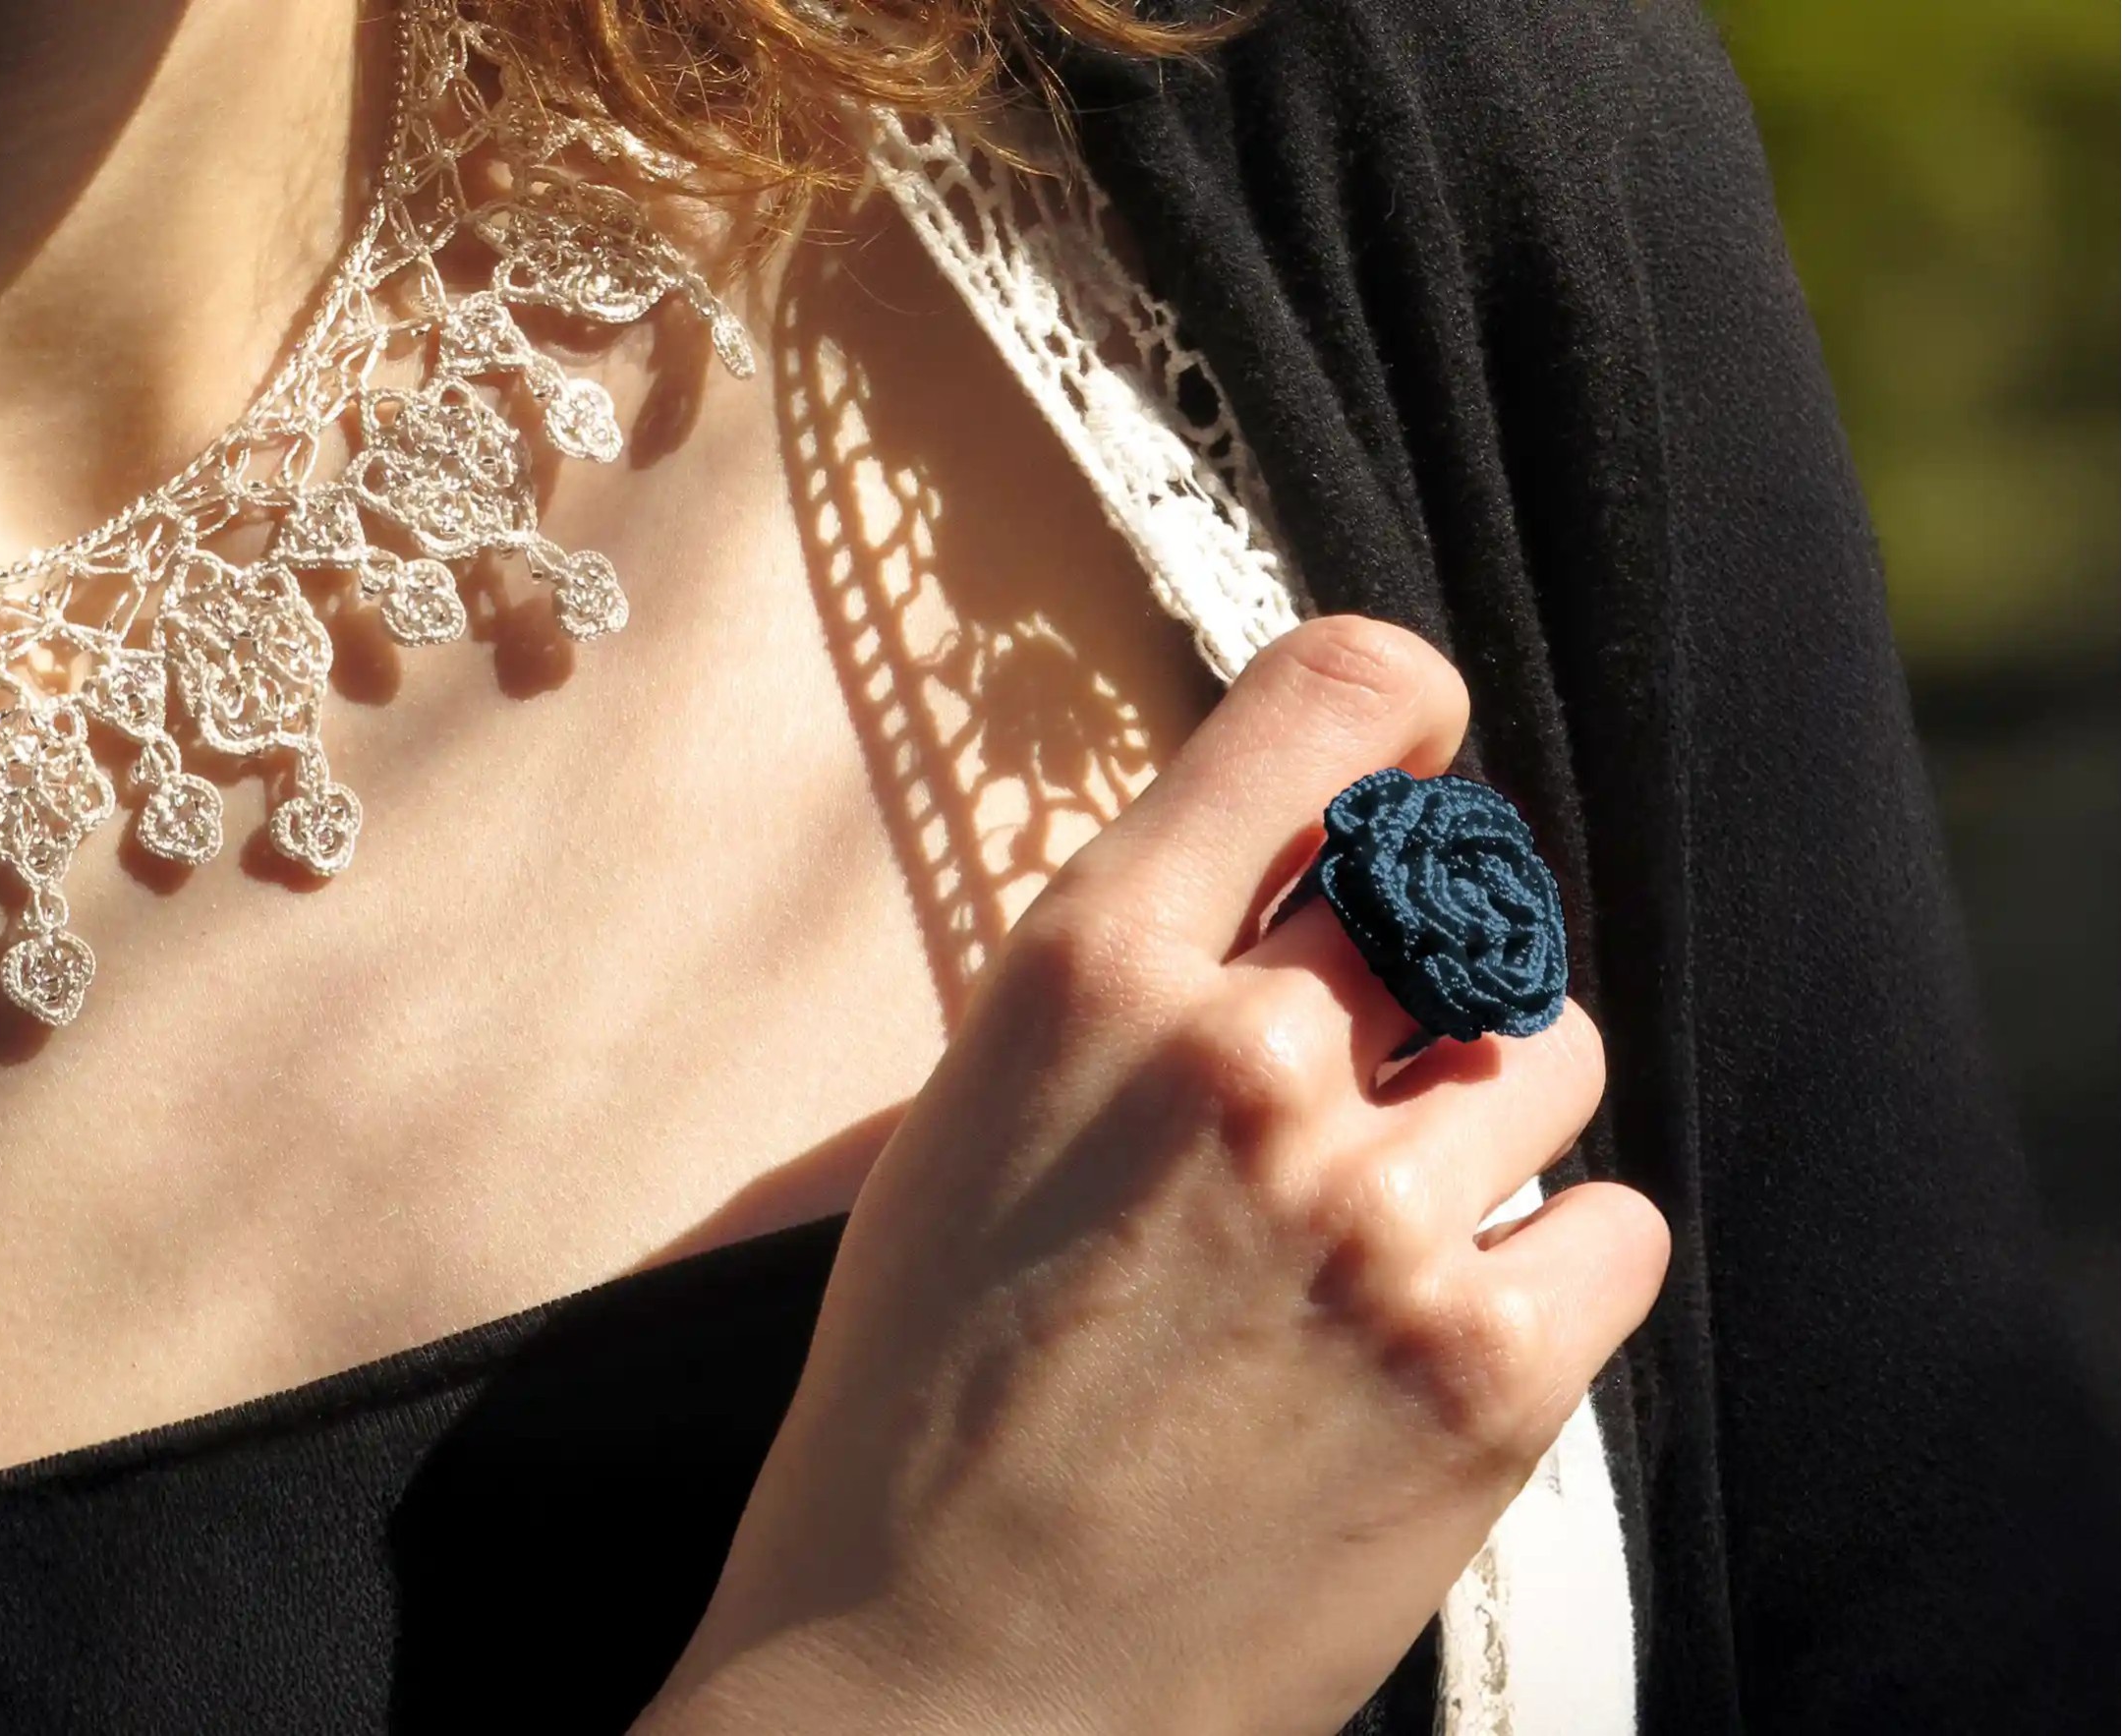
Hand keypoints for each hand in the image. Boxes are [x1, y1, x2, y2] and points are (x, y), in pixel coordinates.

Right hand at [639, 617, 1670, 1735]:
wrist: (933, 1689)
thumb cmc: (919, 1404)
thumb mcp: (973, 1124)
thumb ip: (1132, 977)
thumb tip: (1299, 876)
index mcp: (1089, 968)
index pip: (1328, 700)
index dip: (1398, 711)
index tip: (1413, 757)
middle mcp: (1245, 1058)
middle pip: (1462, 893)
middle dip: (1425, 964)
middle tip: (1364, 1067)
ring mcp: (1377, 1216)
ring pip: (1557, 1052)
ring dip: (1492, 1113)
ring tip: (1388, 1221)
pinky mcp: (1485, 1373)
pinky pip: (1611, 1227)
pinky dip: (1548, 1265)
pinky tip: (1438, 1327)